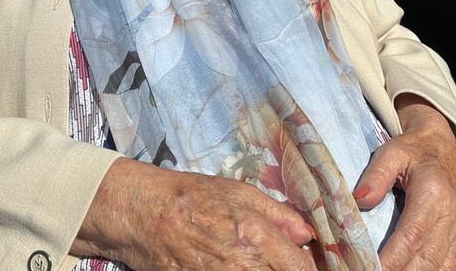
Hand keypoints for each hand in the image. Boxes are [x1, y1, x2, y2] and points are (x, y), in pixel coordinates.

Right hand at [71, 157, 316, 270]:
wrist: (144, 215)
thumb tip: (307, 233)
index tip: (312, 266)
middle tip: (288, 264)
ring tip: (257, 263)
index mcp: (257, 235)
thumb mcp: (240, 193)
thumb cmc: (192, 197)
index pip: (300, 267)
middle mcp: (243, 264)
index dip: (310, 269)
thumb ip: (279, 214)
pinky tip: (238, 267)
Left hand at [353, 95, 455, 270]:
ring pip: (443, 268)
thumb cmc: (413, 151)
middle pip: (428, 259)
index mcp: (433, 193)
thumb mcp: (392, 152)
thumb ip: (376, 175)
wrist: (442, 149)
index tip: (373, 268)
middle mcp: (451, 216)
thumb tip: (359, 199)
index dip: (394, 258)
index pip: (413, 235)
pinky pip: (455, 268)